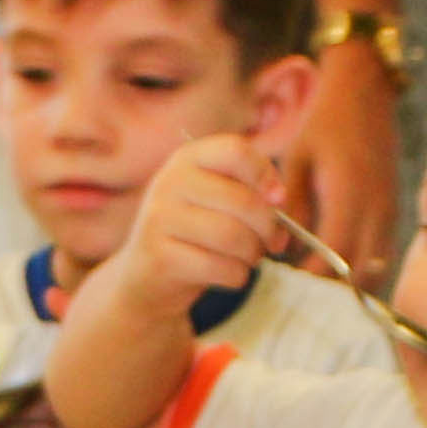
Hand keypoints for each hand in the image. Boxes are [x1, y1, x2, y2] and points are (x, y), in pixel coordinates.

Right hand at [105, 132, 290, 311]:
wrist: (147, 276)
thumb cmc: (195, 234)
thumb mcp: (217, 201)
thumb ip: (250, 193)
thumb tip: (279, 200)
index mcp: (188, 159)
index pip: (236, 151)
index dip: (265, 174)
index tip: (278, 199)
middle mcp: (170, 182)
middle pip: (242, 199)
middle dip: (268, 227)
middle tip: (273, 242)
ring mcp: (160, 218)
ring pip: (233, 236)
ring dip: (253, 254)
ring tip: (249, 258)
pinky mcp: (160, 256)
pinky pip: (219, 267)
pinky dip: (237, 276)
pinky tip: (231, 275)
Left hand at [291, 46, 403, 268]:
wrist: (365, 91)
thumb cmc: (325, 122)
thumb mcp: (297, 158)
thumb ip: (292, 203)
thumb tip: (281, 245)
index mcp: (348, 195)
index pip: (336, 256)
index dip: (314, 276)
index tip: (289, 279)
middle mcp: (376, 208)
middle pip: (362, 272)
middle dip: (333, 285)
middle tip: (303, 284)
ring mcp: (391, 209)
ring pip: (379, 267)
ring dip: (352, 279)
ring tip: (320, 275)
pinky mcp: (395, 207)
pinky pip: (385, 251)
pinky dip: (366, 264)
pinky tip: (341, 260)